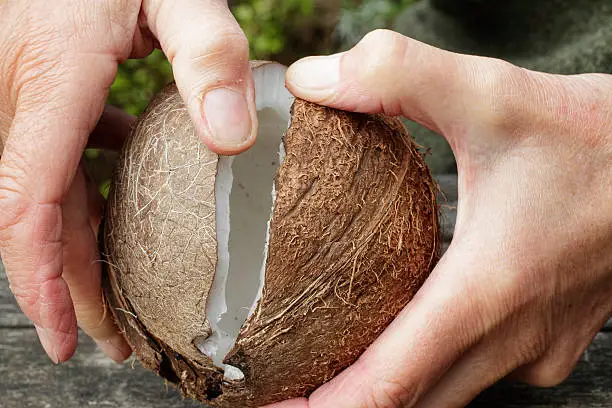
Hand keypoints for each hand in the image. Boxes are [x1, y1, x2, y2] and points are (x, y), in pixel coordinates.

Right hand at [0, 0, 256, 363]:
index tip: (65, 335)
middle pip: (37, 218)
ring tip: (118, 299)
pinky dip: (90, 200)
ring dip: (79, 252)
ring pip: (47, 196)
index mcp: (53, 83)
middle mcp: (28, 100)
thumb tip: (235, 139)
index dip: (41, 277)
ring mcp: (33, 97)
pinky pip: (62, 161)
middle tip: (112, 343)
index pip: (27, 202)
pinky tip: (128, 208)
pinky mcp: (51, 89)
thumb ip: (208, 55)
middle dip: (68, 288)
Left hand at [268, 29, 611, 406]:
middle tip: (280, 374)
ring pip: (439, 395)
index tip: (268, 401)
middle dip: (334, 400)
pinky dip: (423, 366)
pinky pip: (470, 373)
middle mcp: (510, 341)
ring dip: (378, 387)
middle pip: (404, 404)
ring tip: (322, 357)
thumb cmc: (595, 139)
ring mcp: (533, 351)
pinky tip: (395, 329)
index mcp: (485, 292)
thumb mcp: (491, 93)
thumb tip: (312, 79)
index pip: (385, 387)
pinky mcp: (545, 343)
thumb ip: (396, 75)